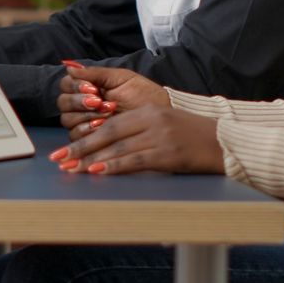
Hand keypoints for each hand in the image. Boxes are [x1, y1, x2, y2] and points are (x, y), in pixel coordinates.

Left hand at [49, 65, 220, 175]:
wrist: (225, 143)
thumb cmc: (193, 137)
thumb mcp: (164, 124)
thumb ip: (138, 131)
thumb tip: (110, 148)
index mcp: (148, 111)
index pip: (109, 124)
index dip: (85, 136)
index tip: (65, 149)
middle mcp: (151, 121)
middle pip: (107, 135)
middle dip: (80, 148)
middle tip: (58, 159)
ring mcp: (160, 137)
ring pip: (117, 148)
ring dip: (91, 160)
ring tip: (71, 169)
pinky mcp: (168, 154)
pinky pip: (134, 161)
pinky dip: (114, 167)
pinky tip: (98, 171)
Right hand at [56, 63, 164, 130]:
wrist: (159, 113)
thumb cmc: (143, 94)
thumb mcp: (120, 78)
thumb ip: (94, 73)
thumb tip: (69, 66)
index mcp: (87, 88)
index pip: (66, 85)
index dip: (75, 87)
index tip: (92, 88)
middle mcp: (82, 105)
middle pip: (63, 103)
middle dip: (79, 102)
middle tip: (99, 101)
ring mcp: (85, 123)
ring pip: (68, 120)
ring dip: (86, 115)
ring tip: (108, 112)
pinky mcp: (91, 140)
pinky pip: (76, 136)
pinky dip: (88, 130)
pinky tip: (103, 125)